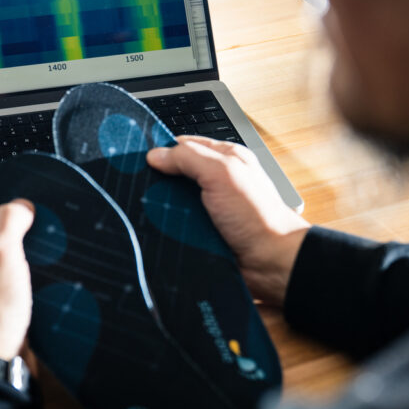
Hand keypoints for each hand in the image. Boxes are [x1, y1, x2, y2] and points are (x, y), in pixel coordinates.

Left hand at [0, 200, 34, 361]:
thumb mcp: (1, 251)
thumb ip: (10, 220)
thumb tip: (21, 206)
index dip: (3, 224)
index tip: (22, 230)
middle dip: (14, 251)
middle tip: (24, 259)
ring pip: (2, 272)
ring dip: (20, 273)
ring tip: (26, 281)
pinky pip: (7, 295)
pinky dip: (22, 294)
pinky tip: (30, 298)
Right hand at [147, 137, 310, 305]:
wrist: (271, 263)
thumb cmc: (258, 216)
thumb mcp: (223, 173)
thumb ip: (189, 158)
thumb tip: (156, 154)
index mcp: (224, 158)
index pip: (183, 146)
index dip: (162, 150)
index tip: (138, 158)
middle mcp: (215, 181)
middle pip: (174, 175)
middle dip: (158, 182)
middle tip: (140, 188)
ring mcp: (207, 209)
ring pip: (172, 203)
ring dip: (161, 208)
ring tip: (146, 211)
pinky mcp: (202, 232)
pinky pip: (176, 226)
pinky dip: (167, 229)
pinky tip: (157, 230)